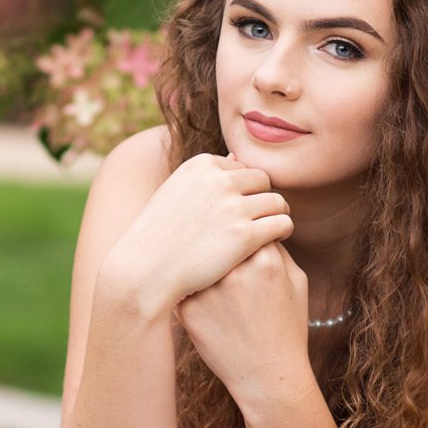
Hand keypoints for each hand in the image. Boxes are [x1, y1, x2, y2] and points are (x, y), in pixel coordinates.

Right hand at [107, 151, 291, 309]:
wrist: (143, 270)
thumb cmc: (158, 236)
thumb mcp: (176, 192)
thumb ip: (207, 176)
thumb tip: (236, 157)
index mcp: (202, 165)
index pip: (241, 168)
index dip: (243, 190)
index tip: (237, 210)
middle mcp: (219, 180)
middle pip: (263, 181)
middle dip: (263, 199)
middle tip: (259, 220)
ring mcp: (233, 207)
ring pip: (277, 202)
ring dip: (277, 215)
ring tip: (271, 230)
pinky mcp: (246, 235)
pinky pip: (282, 223)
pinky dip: (283, 231)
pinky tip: (275, 242)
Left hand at [176, 239, 310, 406]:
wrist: (268, 375)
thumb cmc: (286, 328)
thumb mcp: (297, 283)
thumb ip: (279, 251)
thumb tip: (258, 229)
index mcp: (266, 259)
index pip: (246, 227)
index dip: (243, 234)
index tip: (242, 245)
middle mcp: (235, 271)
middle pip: (218, 240)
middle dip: (220, 246)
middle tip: (223, 260)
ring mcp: (209, 290)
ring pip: (198, 260)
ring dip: (201, 264)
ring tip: (213, 283)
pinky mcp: (189, 310)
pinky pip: (184, 285)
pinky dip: (190, 289)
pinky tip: (204, 304)